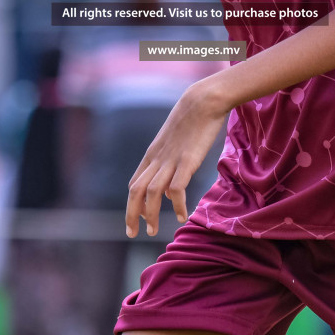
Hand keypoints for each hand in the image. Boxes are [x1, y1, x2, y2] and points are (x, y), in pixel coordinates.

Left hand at [126, 83, 226, 237]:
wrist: (202, 100)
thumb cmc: (192, 117)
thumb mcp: (174, 139)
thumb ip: (169, 157)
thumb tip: (170, 178)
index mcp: (152, 154)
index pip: (135, 183)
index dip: (132, 205)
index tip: (134, 222)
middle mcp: (157, 159)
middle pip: (136, 191)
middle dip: (132, 215)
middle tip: (133, 234)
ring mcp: (171, 160)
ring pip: (151, 192)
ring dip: (150, 214)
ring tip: (154, 231)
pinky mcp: (187, 160)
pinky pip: (176, 188)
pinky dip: (175, 204)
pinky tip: (181, 216)